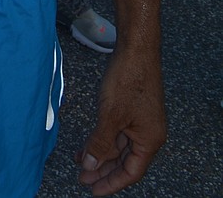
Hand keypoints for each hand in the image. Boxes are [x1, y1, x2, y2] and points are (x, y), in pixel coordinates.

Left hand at [77, 53, 165, 193]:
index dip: (111, 183)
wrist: (136, 48)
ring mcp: (141, 120)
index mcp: (150, 140)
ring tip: (80, 160)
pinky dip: (102, 137)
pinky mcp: (133, 108)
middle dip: (103, 169)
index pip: (131, 173)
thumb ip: (101, 143)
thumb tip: (91, 166)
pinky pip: (117, 131)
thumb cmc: (128, 80)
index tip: (92, 189)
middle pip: (125, 161)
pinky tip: (87, 142)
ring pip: (119, 145)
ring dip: (100, 153)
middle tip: (82, 177)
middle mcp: (149, 134)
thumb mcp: (110, 115)